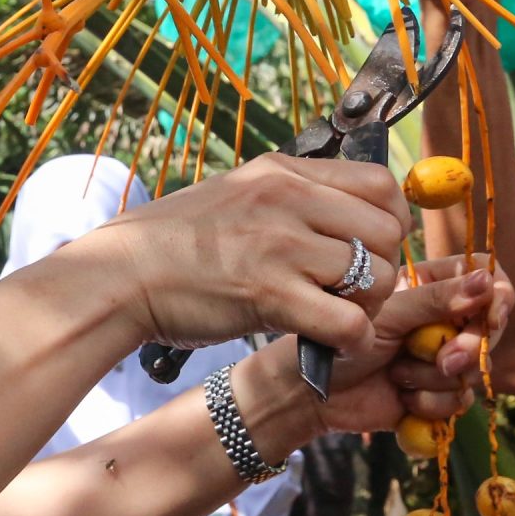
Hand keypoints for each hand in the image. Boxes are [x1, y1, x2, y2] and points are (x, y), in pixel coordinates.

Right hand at [73, 155, 413, 354]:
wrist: (121, 275)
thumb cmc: (175, 243)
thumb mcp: (237, 194)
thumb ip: (289, 197)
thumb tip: (341, 211)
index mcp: (283, 172)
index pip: (381, 183)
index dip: (392, 221)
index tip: (374, 248)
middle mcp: (288, 200)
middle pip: (388, 232)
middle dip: (384, 268)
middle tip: (356, 291)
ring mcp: (280, 246)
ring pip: (377, 276)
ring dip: (368, 306)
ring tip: (338, 316)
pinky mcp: (270, 295)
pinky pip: (349, 321)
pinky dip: (351, 340)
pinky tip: (331, 344)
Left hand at [233, 260, 514, 455]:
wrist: (314, 393)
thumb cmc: (341, 340)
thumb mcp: (390, 313)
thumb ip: (438, 299)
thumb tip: (488, 282)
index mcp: (434, 287)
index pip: (488, 281)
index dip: (498, 299)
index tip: (490, 317)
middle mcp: (445, 321)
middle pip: (490, 330)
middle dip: (469, 348)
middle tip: (444, 359)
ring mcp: (444, 359)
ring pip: (475, 370)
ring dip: (435, 378)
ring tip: (398, 373)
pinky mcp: (438, 396)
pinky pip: (459, 402)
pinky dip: (430, 404)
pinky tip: (401, 398)